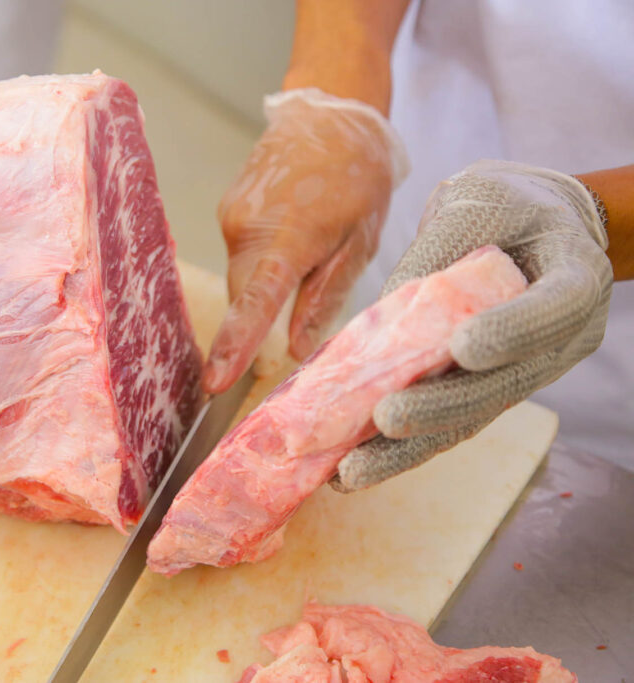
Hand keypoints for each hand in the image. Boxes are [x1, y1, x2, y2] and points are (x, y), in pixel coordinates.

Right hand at [203, 88, 406, 392]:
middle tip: (289, 324)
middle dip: (257, 318)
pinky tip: (290, 238)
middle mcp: (246, 228)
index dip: (233, 347)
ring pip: (240, 275)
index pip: (253, 304)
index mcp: (286, 239)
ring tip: (308, 255)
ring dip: (263, 285)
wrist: (332, 112)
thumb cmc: (357, 176)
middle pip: (241, 295)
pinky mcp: (227, 209)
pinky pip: (239, 252)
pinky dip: (260, 261)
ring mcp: (230, 216)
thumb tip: (295, 348)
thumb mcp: (359, 244)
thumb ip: (324, 299)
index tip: (214, 384)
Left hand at [333, 160, 612, 491]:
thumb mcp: (474, 204)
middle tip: (386, 417)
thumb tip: (377, 323)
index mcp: (575, 276)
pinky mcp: (489, 390)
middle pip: (505, 384)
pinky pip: (449, 422)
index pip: (553, 308)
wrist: (532, 222)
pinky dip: (400, 447)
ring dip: (409, 448)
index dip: (511, 331)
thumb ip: (435, 256)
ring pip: (471, 417)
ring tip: (353, 470)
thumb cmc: (504, 206)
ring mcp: (527, 372)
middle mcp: (561, 338)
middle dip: (442, 406)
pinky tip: (352, 468)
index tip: (463, 347)